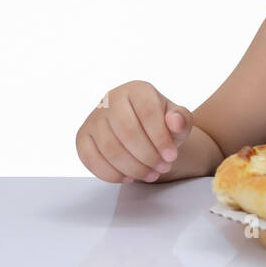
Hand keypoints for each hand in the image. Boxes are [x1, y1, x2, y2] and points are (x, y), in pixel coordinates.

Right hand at [75, 80, 193, 183]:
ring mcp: (94, 117)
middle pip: (127, 132)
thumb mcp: (179, 121)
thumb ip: (182, 120)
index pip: (147, 113)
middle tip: (162, 168)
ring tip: (149, 174)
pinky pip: (91, 159)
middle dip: (147, 156)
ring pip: (110, 149)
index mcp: (137, 89)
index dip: (160, 138)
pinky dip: (111, 174)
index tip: (172, 156)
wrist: (142, 131)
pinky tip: (128, 177)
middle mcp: (111, 99)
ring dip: (133, 168)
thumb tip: (175, 120)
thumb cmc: (162, 125)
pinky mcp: (82, 136)